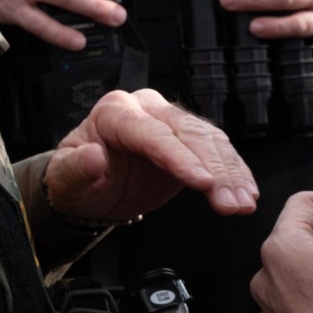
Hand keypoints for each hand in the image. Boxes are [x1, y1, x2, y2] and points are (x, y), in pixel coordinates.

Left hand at [46, 88, 258, 221]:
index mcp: (115, 112)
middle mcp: (146, 109)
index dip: (180, 158)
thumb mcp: (65, 179)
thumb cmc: (76, 180)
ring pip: (209, 140)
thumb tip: (92, 157)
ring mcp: (169, 122)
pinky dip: (235, 172)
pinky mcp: (187, 141)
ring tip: (243, 203)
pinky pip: (218, 151)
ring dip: (231, 173)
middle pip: (189, 134)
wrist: (87, 187)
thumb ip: (77, 168)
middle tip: (232, 201)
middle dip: (216, 169)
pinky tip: (246, 192)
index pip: (153, 134)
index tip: (202, 182)